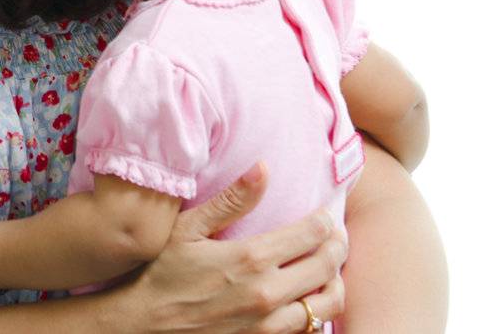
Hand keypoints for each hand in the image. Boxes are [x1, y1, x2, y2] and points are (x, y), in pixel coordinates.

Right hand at [115, 164, 346, 333]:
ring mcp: (270, 322)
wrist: (146, 324)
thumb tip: (263, 167)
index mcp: (251, 257)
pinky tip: (310, 297)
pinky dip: (319, 310)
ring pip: (328, 301)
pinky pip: (311, 328)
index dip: (325, 220)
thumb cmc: (163, 272)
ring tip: (330, 267)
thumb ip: (231, 200)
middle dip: (338, 245)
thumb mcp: (188, 229)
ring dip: (336, 281)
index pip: (312, 234)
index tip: (325, 213)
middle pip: (328, 265)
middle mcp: (268, 292)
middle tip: (336, 235)